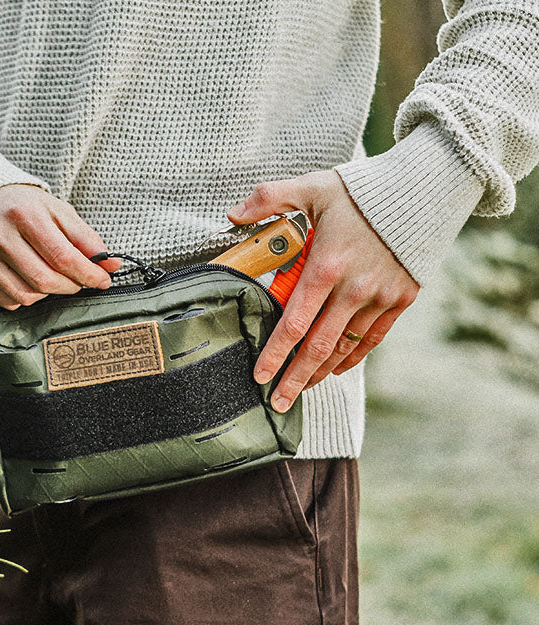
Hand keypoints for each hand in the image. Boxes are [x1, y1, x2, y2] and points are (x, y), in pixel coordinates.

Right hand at [0, 184, 120, 309]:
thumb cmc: (24, 208)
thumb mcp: (58, 213)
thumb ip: (87, 239)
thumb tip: (111, 265)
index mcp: (23, 214)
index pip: (63, 257)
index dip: (88, 275)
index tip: (102, 281)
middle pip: (44, 281)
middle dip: (69, 287)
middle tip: (77, 281)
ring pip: (25, 296)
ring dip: (47, 294)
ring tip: (51, 279)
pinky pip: (6, 301)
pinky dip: (24, 298)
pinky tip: (26, 281)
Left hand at [226, 169, 418, 411]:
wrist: (426, 187)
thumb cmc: (362, 190)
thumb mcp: (312, 186)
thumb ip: (270, 199)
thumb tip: (233, 215)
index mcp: (327, 267)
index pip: (295, 323)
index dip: (276, 353)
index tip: (259, 376)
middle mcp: (354, 289)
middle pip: (318, 347)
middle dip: (294, 379)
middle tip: (277, 402)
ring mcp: (381, 297)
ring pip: (344, 348)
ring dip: (320, 373)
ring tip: (300, 390)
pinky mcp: (401, 299)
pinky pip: (372, 338)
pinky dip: (351, 358)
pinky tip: (334, 369)